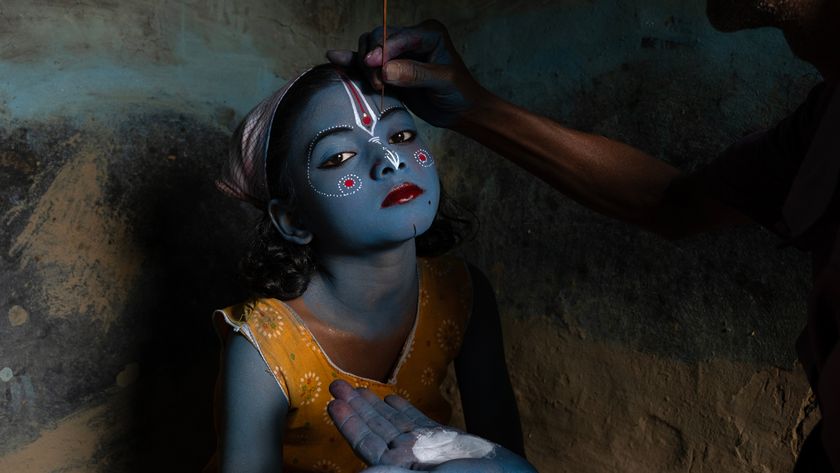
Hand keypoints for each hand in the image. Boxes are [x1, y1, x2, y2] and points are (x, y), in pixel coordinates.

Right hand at [326, 20, 488, 128]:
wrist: (460, 111)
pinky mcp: (389, 69)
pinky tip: (336, 58)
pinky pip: (367, 63)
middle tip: (378, 84)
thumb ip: (414, 74)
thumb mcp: (441, 82)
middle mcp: (411, 38)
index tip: (372, 65)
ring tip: (376, 86)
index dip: (383, 49)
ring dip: (365, 67)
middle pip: (377, 37)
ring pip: (369, 49)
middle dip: (372, 60)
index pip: (397, 35)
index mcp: (428, 33)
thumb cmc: (458, 93)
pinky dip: (353, 63)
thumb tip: (384, 70)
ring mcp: (398, 53)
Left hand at [327, 380, 535, 471]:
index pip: (366, 444)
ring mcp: (424, 449)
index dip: (349, 424)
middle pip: (374, 429)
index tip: (334, 404)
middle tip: (335, 385)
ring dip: (373, 405)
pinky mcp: (443, 440)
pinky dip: (402, 409)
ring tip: (354, 387)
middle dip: (355, 408)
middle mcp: (407, 459)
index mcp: (400, 471)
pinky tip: (390, 399)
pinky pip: (417, 421)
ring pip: (392, 422)